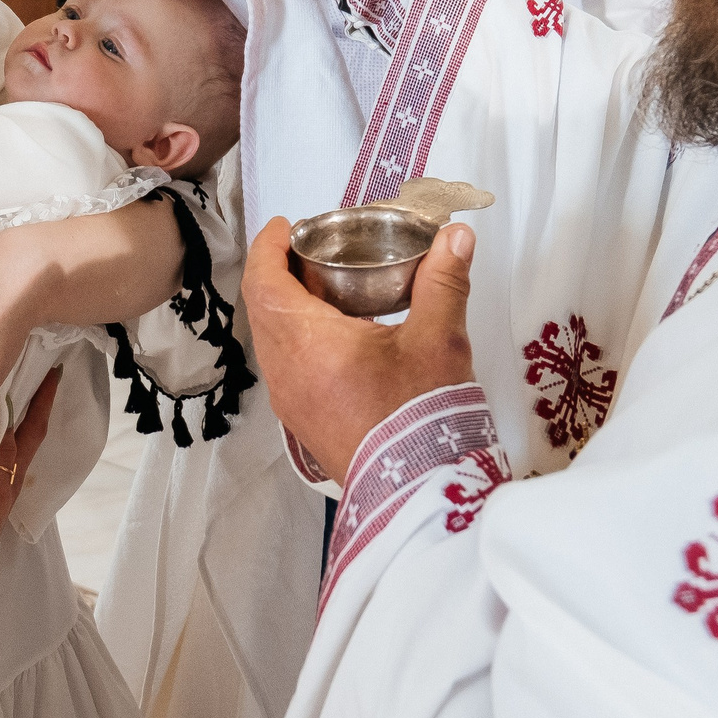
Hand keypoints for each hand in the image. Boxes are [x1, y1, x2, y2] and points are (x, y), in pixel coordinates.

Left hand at [243, 218, 475, 483]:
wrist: (419, 490)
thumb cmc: (422, 418)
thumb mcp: (438, 340)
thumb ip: (443, 281)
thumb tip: (456, 238)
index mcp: (307, 341)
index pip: (264, 281)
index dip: (268, 247)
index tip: (285, 227)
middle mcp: (285, 371)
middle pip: (261, 307)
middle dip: (277, 273)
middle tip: (308, 252)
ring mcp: (289, 400)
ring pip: (269, 339)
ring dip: (285, 308)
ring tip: (323, 290)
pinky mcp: (302, 421)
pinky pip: (283, 366)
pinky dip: (295, 340)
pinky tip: (334, 338)